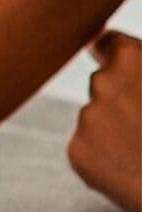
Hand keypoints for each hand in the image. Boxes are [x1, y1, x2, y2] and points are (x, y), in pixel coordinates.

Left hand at [68, 29, 141, 211]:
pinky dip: (106, 157)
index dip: (117, 57)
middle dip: (121, 98)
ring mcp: (87, 118)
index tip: (122, 67)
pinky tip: (134, 167)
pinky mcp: (78, 153)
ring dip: (115, 129)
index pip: (107, 44)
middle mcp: (102, 83)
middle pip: (103, 83)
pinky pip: (88, 149)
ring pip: (97, 118)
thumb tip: (107, 45)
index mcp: (129, 57)